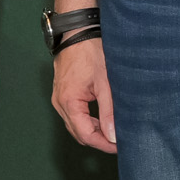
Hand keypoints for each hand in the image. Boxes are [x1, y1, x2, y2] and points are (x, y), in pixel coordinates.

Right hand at [50, 38, 115, 152]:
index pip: (85, 135)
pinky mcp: (62, 94)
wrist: (76, 33)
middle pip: (78, 133)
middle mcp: (59, 104)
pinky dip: (88, 122)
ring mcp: (59, 99)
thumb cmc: (91, 52)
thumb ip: (109, 112)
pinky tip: (103, 119)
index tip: (121, 146)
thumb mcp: (105, 83)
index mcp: (69, 102)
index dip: (103, 144)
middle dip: (99, 140)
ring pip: (75, 126)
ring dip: (93, 131)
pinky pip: (73, 116)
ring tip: (114, 131)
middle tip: (120, 141)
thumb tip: (113, 136)